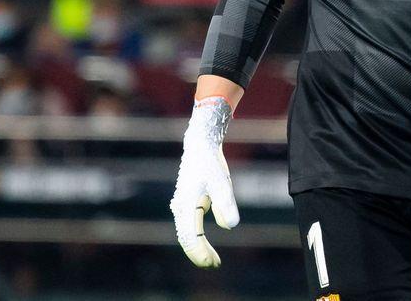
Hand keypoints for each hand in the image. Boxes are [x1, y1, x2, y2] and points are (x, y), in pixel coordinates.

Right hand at [170, 96, 239, 266]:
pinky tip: (207, 247)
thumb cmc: (211, 164)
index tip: (213, 263)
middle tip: (215, 265)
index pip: (191, 236)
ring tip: (213, 260)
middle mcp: (180, 208)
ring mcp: (182, 206)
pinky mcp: (187, 204)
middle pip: (186, 239)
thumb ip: (226, 204)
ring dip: (198, 248)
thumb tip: (230, 226)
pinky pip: (189, 228)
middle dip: (200, 254)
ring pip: (186, 234)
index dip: (201, 252)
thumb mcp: (222, 183)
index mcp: (187, 205)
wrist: (200, 146)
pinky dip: (197, 240)